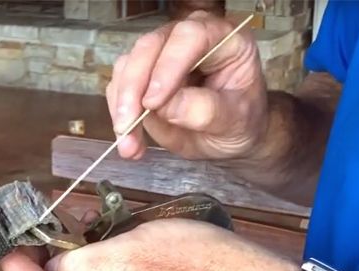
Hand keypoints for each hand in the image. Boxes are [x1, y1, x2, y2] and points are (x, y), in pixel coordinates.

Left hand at [0, 218, 294, 270]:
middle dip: (40, 258)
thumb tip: (52, 265)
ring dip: (65, 254)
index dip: (18, 269)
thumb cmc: (195, 263)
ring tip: (58, 221)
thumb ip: (82, 262)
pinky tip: (89, 233)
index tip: (2, 245)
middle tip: (28, 225)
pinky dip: (89, 258)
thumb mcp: (129, 252)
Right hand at [107, 11, 267, 161]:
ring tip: (130, 145)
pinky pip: (119, 86)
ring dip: (121, 106)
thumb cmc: (240, 122)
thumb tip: (165, 106)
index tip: (153, 103)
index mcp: (223, 38)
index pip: (190, 37)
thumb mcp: (234, 122)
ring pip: (127, 65)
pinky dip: (118, 114)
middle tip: (128, 126)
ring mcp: (162, 53)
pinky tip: (130, 141)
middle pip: (149, 47)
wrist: (229, 135)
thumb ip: (205, 111)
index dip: (167, 66)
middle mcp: (188, 37)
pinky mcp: (142, 73)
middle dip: (133, 89)